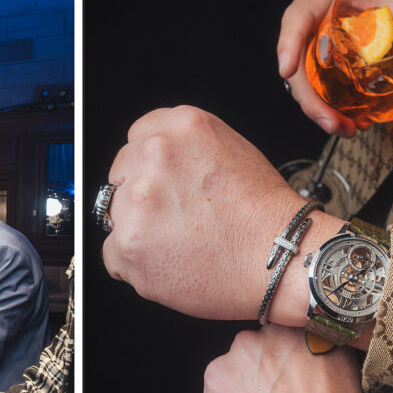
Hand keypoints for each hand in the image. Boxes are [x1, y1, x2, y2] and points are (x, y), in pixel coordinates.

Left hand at [103, 106, 343, 322]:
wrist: (279, 258)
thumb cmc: (262, 213)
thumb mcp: (228, 148)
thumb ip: (183, 148)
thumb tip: (151, 163)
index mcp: (178, 127)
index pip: (136, 139)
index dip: (149, 167)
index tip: (162, 185)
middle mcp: (153, 157)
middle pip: (120, 177)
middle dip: (141, 198)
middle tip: (175, 219)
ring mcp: (136, 203)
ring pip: (114, 217)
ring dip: (137, 231)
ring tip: (179, 243)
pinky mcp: (127, 246)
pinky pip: (113, 257)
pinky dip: (135, 265)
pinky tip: (170, 262)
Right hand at [277, 0, 392, 137]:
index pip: (296, 19)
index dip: (288, 45)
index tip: (288, 71)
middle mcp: (307, 25)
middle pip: (296, 66)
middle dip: (311, 102)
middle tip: (333, 124)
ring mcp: (307, 47)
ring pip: (303, 86)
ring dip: (321, 113)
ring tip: (346, 130)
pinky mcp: (315, 65)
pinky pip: (316, 90)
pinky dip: (330, 109)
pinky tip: (350, 122)